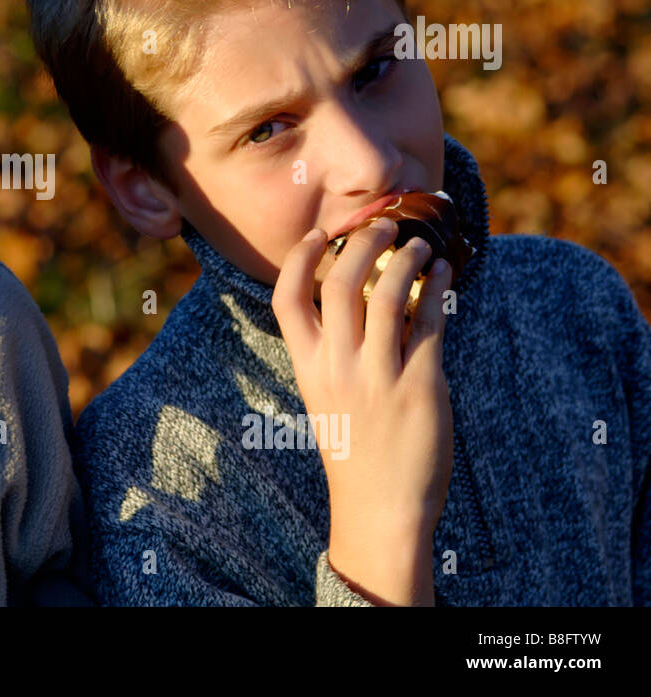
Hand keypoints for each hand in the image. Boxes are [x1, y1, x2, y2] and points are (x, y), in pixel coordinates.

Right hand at [271, 218, 453, 604]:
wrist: (380, 506)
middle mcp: (338, 365)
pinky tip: (446, 276)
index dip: (299, 258)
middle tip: (382, 227)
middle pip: (340, 282)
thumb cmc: (354, 448)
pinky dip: (440, 290)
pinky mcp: (420, 383)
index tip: (318, 233)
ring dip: (408, 259)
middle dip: (362, 243)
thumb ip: (334, 351)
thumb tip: (361, 295)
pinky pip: (431, 321)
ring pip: (389, 293)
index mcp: (308, 366)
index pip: (287, 297)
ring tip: (422, 245)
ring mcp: (379, 374)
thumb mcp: (326, 396)